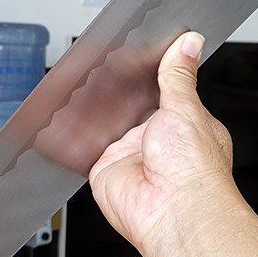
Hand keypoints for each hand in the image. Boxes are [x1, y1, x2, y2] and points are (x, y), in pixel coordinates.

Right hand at [89, 31, 239, 256]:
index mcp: (185, 124)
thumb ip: (178, 76)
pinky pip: (84, 147)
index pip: (163, 91)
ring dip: (94, 108)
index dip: (147, 73)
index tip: (132, 54)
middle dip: (116, 90)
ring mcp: (130, 155)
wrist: (174, 211)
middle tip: (100, 65)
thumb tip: (188, 45)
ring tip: (78, 81)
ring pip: (106, 124)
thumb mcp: (186, 107)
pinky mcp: (105, 168)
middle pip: (131, 106)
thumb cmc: (193, 168)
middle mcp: (158, 141)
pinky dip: (73, 134)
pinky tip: (64, 117)